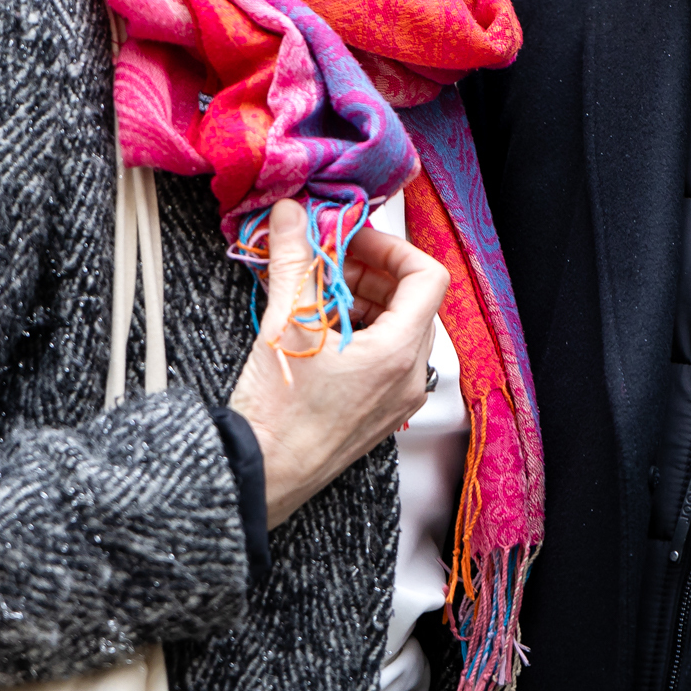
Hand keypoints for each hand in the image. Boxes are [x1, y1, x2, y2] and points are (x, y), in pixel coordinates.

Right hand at [227, 200, 444, 526]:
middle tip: (328, 261)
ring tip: (316, 293)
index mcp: (399, 352)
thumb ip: (293, 260)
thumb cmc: (278, 415)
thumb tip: (293, 215)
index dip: (392, 248)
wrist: (262, 476)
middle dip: (369, 272)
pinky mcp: (378, 412)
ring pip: (396, 328)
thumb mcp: (285, 324)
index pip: (427, 277)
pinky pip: (384, 357)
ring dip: (361, 299)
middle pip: (411, 301)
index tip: (354, 240)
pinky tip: (318, 328)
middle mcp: (409, 377)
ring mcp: (397, 398)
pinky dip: (357, 331)